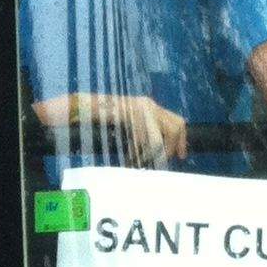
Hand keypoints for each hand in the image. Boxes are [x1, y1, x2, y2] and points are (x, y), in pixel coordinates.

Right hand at [37, 93, 186, 166]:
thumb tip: (162, 148)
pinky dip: (141, 152)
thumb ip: (146, 130)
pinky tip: (133, 157)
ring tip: (145, 161)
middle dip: (172, 147)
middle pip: (175, 127)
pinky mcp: (129, 116)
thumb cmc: (104, 121)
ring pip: (159, 138)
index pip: (177, 121)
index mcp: (151, 105)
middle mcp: (148, 104)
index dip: (182, 140)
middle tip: (164, 160)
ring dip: (155, 153)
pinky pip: (143, 139)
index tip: (181, 155)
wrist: (83, 108)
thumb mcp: (131, 124)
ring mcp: (139, 109)